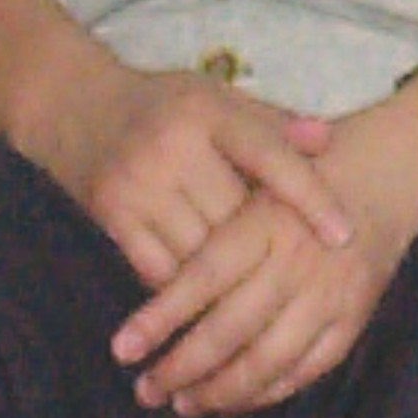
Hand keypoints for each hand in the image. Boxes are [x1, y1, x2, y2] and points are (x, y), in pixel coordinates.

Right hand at [0, 0, 352, 289]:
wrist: (73, 106)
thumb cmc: (165, 106)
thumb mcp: (218, 97)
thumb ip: (273, 122)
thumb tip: (329, 141)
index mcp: (208, 113)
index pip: (269, 155)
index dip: (311, 196)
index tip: (344, 235)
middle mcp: (172, 150)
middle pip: (236, 217)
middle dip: (274, 254)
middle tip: (316, 289)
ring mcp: (138, 186)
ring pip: (200, 254)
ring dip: (234, 290)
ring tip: (274, 320)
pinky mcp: (112, 218)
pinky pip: (160, 272)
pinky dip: (189, 298)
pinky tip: (211, 318)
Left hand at [110, 183, 393, 417]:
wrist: (388, 170)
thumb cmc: (301, 176)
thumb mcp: (253, 177)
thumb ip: (206, 224)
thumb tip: (150, 284)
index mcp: (265, 221)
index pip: (202, 278)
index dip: (160, 318)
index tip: (122, 350)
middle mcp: (297, 259)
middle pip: (230, 328)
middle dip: (181, 367)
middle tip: (146, 390)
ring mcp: (330, 292)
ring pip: (267, 359)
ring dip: (221, 390)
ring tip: (184, 403)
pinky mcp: (355, 316)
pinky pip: (307, 368)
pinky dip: (269, 391)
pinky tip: (237, 399)